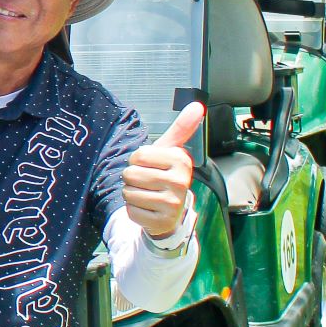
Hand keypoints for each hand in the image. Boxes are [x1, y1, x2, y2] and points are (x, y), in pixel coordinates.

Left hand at [123, 101, 203, 238]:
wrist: (170, 211)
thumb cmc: (165, 175)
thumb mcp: (172, 151)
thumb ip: (182, 128)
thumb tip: (197, 105)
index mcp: (181, 161)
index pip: (138, 155)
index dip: (137, 160)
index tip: (151, 166)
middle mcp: (181, 182)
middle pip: (131, 174)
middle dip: (132, 177)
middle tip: (148, 182)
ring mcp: (172, 203)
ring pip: (128, 192)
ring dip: (131, 193)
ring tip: (147, 194)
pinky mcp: (161, 221)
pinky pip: (130, 210)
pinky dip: (133, 210)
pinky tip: (147, 209)